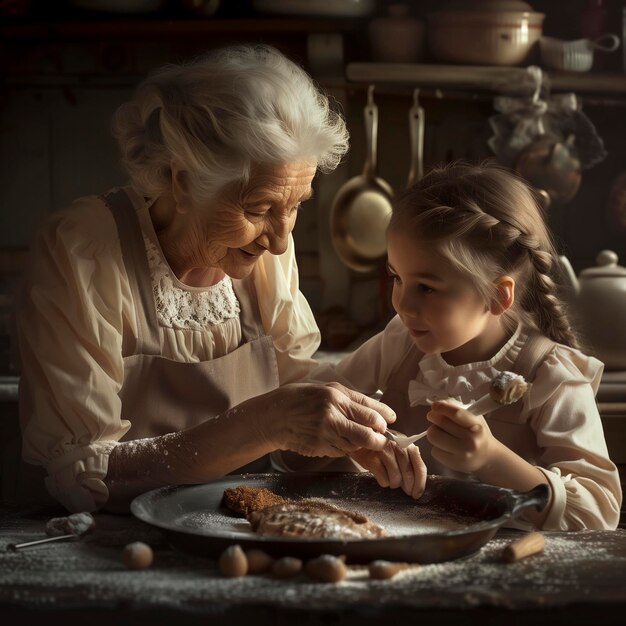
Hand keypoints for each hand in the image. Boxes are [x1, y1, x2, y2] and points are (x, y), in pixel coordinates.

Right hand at [258, 382, 394, 458]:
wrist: (275, 416)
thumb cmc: (302, 398)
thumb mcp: (327, 390)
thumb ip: (351, 399)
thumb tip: (377, 411)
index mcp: (336, 397)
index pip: (371, 412)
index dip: (384, 420)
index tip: (390, 421)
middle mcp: (333, 415)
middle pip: (368, 434)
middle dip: (380, 439)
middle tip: (382, 438)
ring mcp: (326, 434)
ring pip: (356, 445)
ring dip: (361, 444)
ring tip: (358, 437)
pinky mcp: (320, 447)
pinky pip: (342, 451)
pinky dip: (345, 447)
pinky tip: (337, 440)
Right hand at [350, 441, 425, 498]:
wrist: (357, 436)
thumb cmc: (379, 445)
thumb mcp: (396, 446)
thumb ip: (408, 457)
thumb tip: (417, 479)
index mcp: (405, 443)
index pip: (419, 465)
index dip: (420, 482)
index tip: (417, 493)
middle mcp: (396, 446)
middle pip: (408, 473)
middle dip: (409, 486)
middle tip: (407, 492)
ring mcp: (383, 452)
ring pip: (396, 478)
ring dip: (394, 483)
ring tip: (390, 479)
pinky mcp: (372, 459)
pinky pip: (383, 479)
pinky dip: (384, 482)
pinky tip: (381, 476)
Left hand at [426, 400, 499, 473]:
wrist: (487, 456)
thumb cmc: (477, 432)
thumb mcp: (473, 417)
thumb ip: (456, 408)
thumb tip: (438, 404)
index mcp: (476, 426)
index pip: (456, 414)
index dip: (442, 407)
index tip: (434, 405)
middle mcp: (470, 441)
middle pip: (440, 423)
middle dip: (433, 417)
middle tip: (433, 417)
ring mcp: (462, 454)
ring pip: (433, 437)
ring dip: (433, 432)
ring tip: (440, 432)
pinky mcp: (454, 464)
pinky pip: (434, 451)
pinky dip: (436, 446)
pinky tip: (445, 446)